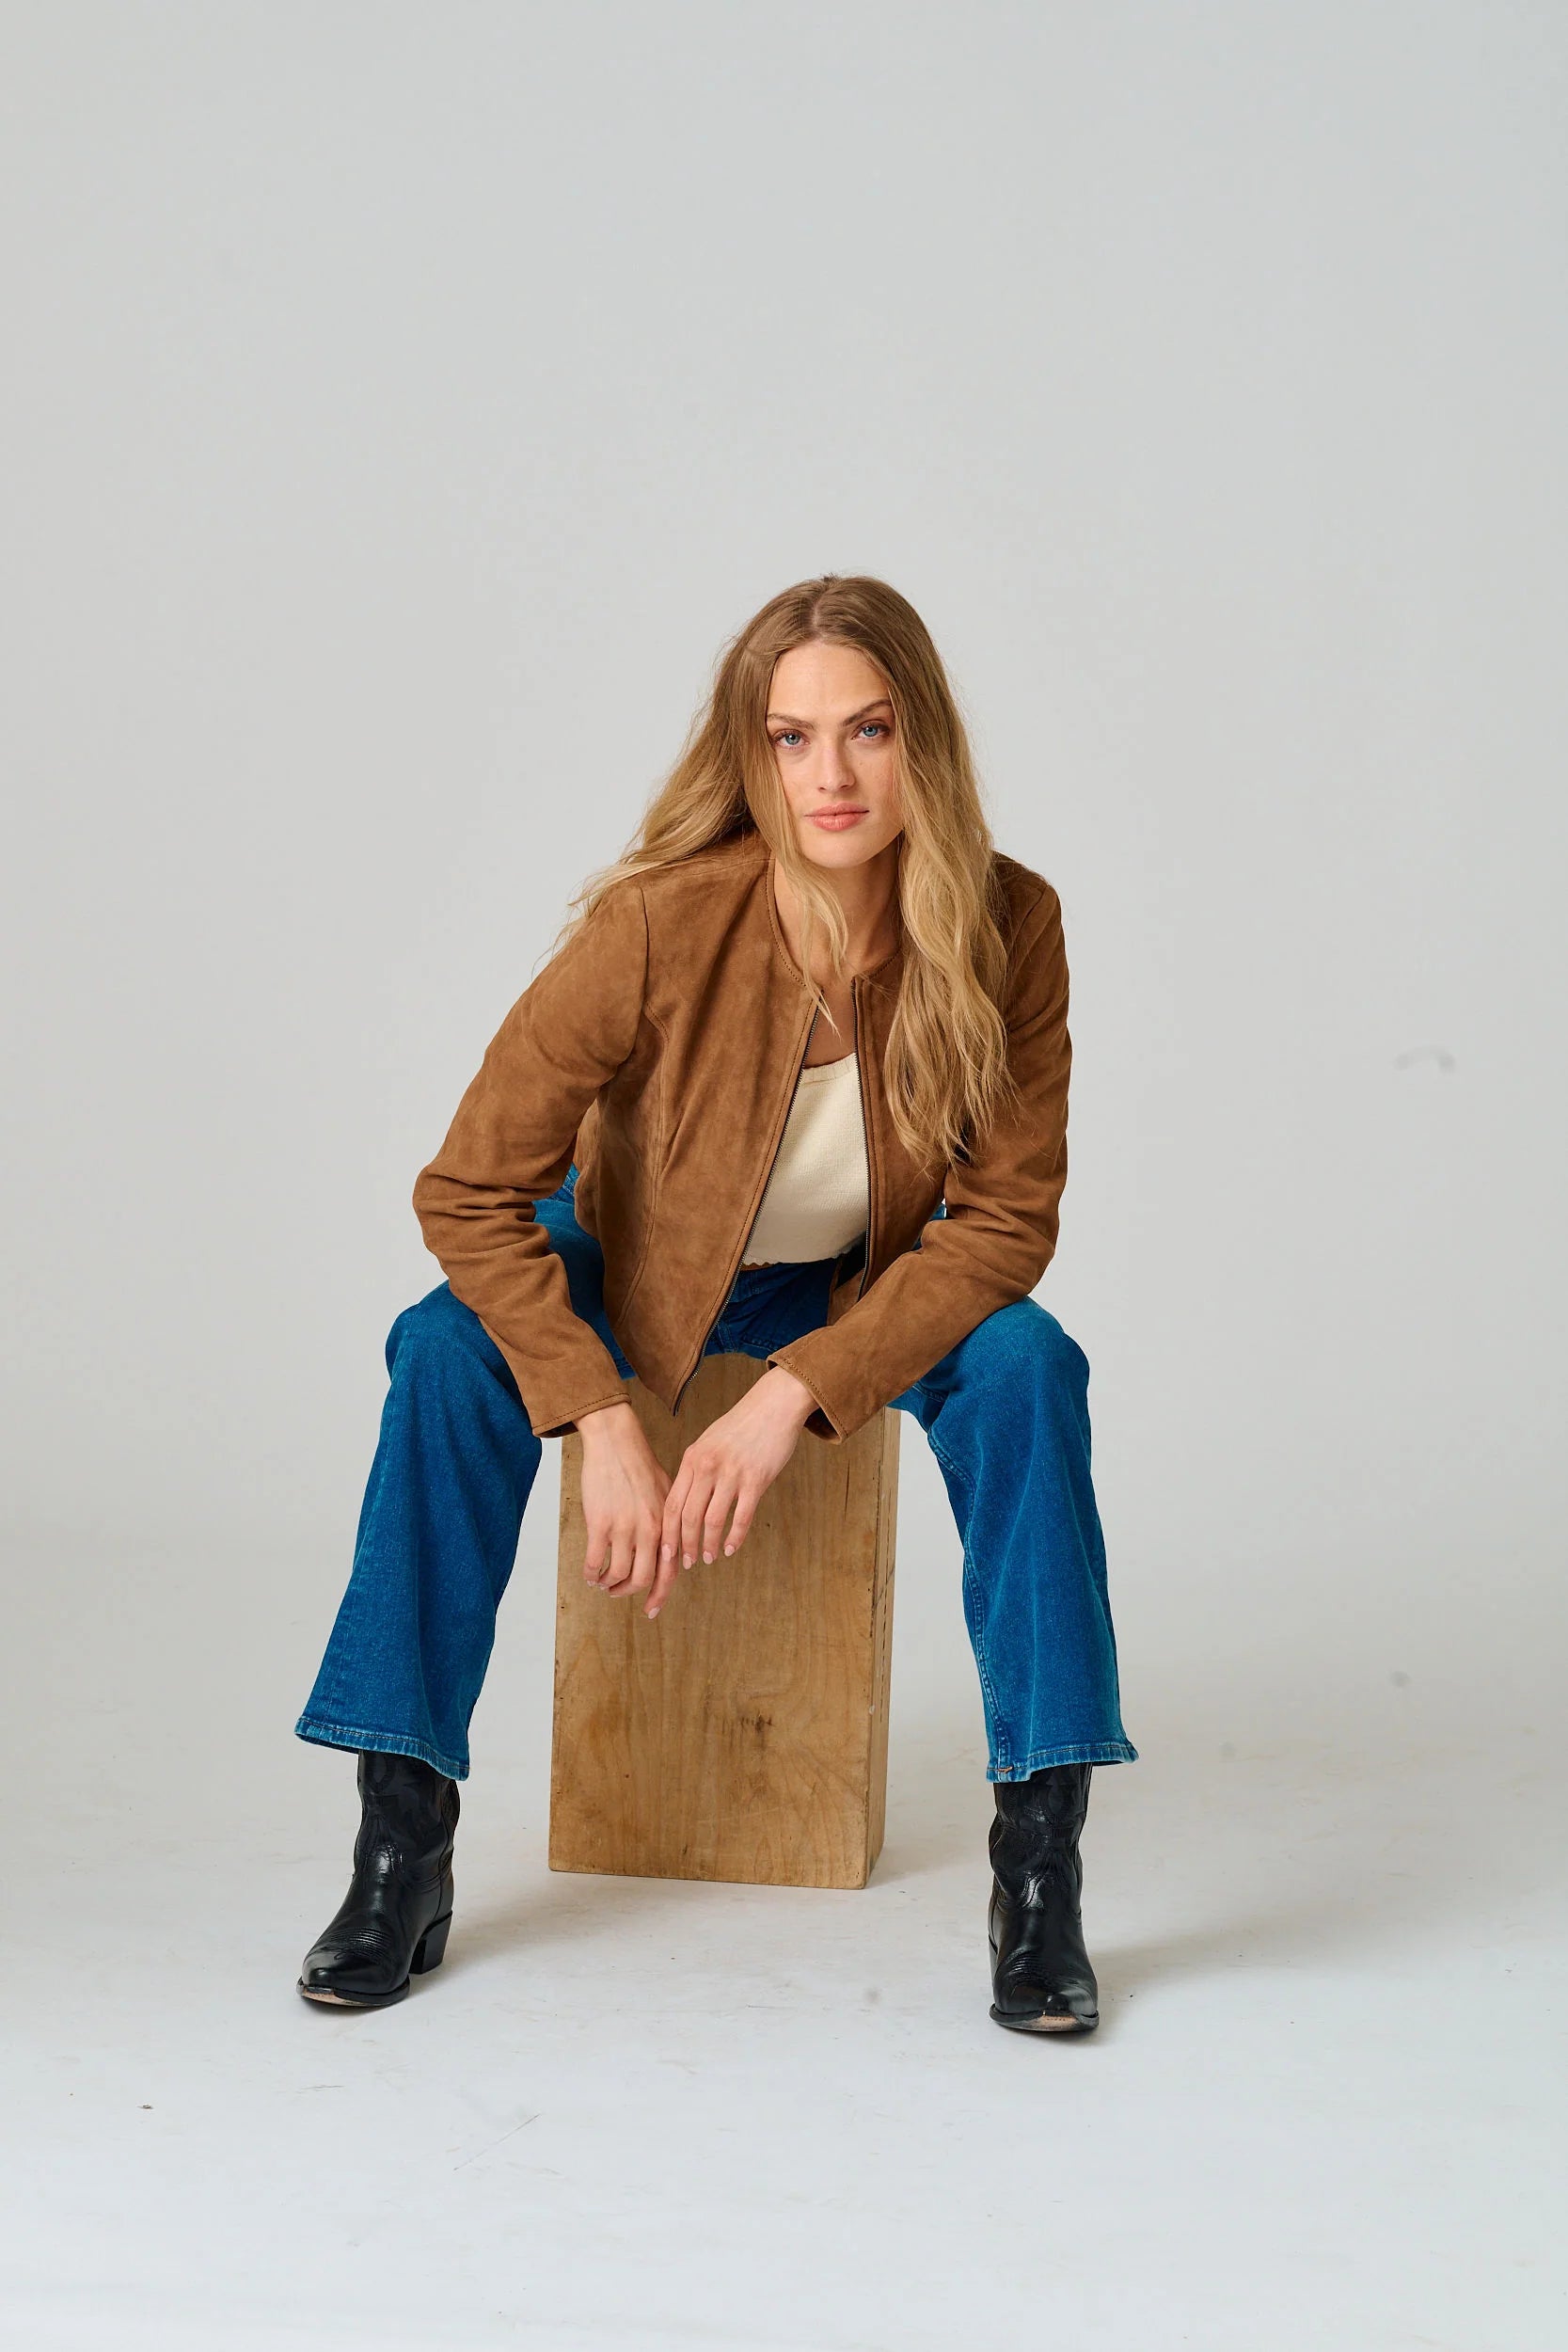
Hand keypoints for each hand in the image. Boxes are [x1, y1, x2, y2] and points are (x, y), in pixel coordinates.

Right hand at [577, 1401, 671, 1607]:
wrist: (617, 1443)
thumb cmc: (640, 1465)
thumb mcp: (667, 1493)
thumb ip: (670, 1523)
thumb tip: (672, 1551)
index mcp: (668, 1524)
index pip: (669, 1570)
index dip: (660, 1594)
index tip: (651, 1609)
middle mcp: (650, 1530)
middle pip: (643, 1578)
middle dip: (629, 1592)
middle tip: (618, 1594)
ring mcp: (625, 1528)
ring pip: (618, 1574)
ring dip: (608, 1584)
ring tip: (602, 1582)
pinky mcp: (600, 1523)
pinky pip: (595, 1561)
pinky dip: (591, 1574)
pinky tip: (589, 1574)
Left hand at [644, 1366, 816, 1619]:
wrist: (773, 1406)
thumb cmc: (740, 1426)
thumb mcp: (708, 1443)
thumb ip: (695, 1469)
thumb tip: (684, 1501)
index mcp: (692, 1459)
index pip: (672, 1504)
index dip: (667, 1533)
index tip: (666, 1554)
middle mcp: (707, 1467)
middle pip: (688, 1517)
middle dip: (685, 1546)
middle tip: (688, 1564)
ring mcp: (731, 1473)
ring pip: (712, 1520)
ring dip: (708, 1545)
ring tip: (709, 1558)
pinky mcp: (756, 1479)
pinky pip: (741, 1517)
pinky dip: (735, 1537)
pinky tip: (731, 1548)